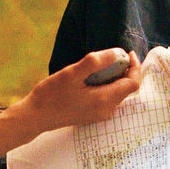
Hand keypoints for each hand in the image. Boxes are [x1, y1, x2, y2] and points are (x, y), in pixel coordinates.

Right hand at [0, 48, 140, 155]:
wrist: (35, 116)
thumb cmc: (52, 95)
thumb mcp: (73, 73)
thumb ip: (96, 62)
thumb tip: (118, 53)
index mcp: (105, 100)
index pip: (132, 83)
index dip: (134, 66)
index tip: (127, 52)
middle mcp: (106, 110)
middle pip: (126, 87)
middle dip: (124, 69)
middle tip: (112, 54)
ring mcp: (99, 113)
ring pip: (117, 91)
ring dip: (114, 76)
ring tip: (100, 62)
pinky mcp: (92, 113)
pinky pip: (107, 96)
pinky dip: (106, 83)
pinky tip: (91, 75)